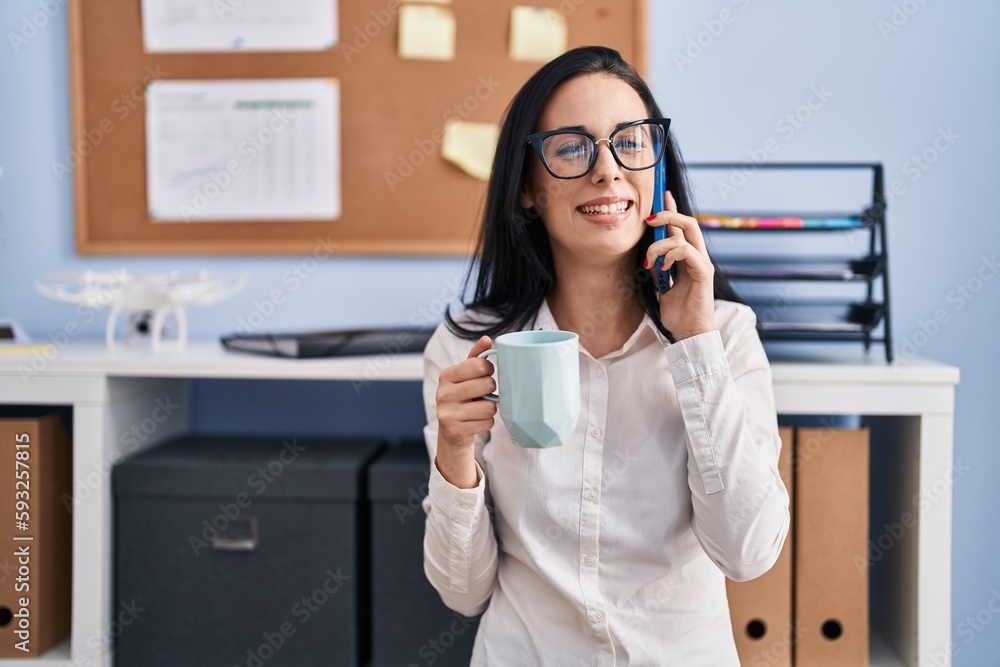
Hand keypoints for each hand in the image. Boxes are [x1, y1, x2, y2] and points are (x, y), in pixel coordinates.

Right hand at [435, 335, 497, 452]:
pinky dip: (487, 422)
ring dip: (490, 408)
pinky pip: (487, 423)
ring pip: (489, 406)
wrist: (452, 431)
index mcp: (446, 375)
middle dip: (491, 390)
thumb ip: (476, 357)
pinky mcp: (455, 430)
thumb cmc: (463, 398)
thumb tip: (487, 339)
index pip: (479, 365)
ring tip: (480, 408)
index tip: (486, 374)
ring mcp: (447, 413)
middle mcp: (443, 393)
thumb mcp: (466, 376)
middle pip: (488, 384)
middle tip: (484, 393)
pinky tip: (477, 421)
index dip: (489, 370)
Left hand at [644, 191, 715, 340]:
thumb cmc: (677, 312)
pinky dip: (669, 255)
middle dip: (668, 214)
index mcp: (688, 258)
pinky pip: (685, 251)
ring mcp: (701, 263)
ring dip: (659, 244)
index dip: (673, 209)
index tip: (663, 194)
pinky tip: (662, 268)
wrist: (689, 332)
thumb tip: (647, 254)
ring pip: (684, 234)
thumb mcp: (661, 285)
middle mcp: (697, 256)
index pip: (681, 227)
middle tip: (650, 218)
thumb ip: (658, 267)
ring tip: (649, 261)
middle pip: (688, 222)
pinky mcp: (703, 272)